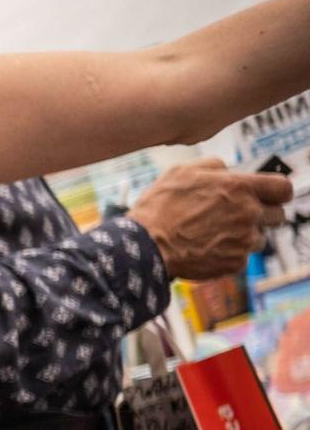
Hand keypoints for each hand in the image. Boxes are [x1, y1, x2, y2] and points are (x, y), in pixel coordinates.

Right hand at [127, 159, 290, 279]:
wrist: (146, 246)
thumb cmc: (160, 206)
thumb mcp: (181, 171)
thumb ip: (214, 166)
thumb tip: (229, 171)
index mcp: (239, 187)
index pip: (284, 189)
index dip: (277, 192)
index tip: (268, 196)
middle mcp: (248, 214)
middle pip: (277, 216)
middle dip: (260, 214)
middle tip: (235, 216)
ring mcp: (244, 241)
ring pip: (259, 238)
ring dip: (243, 235)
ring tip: (213, 234)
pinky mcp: (236, 263)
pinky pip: (242, 257)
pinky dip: (228, 253)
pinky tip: (205, 248)